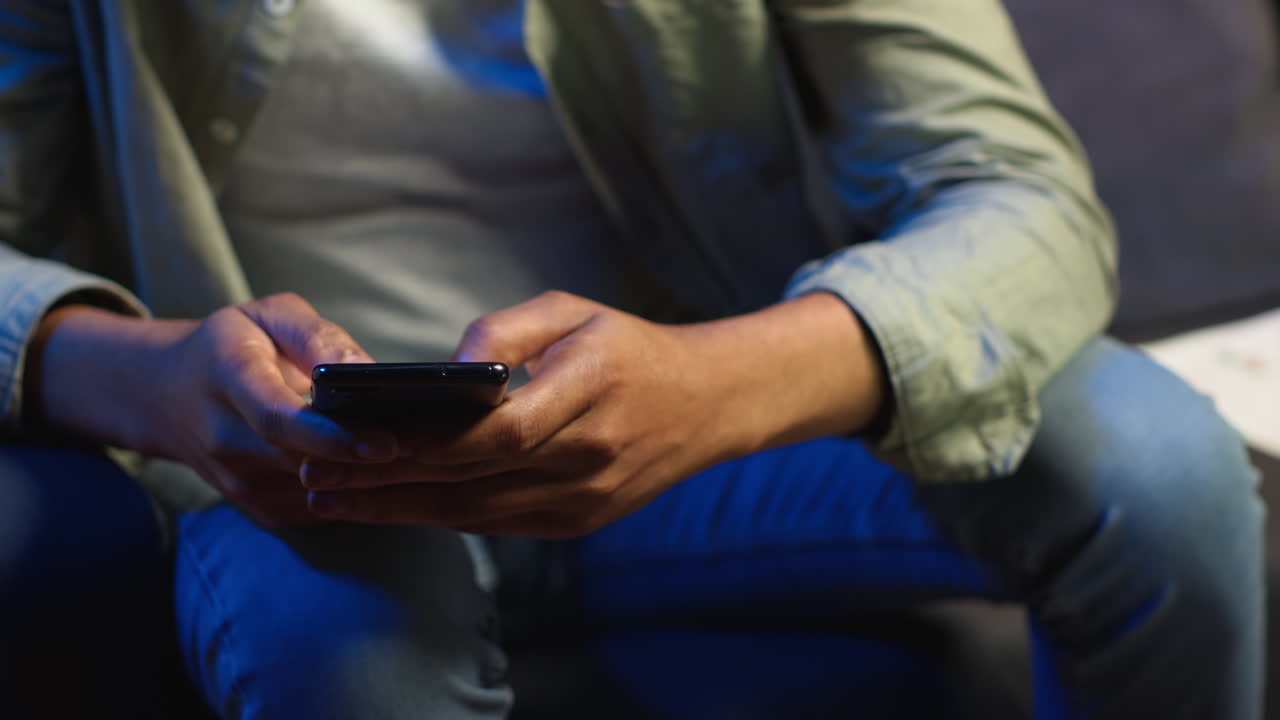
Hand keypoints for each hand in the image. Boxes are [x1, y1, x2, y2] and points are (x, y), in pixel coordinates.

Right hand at [31, 293, 397, 527]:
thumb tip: (365, 372)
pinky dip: (353, 492)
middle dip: (364, 462)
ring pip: (315, 490)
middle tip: (426, 451)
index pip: (278, 419)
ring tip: (415, 458)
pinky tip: (383, 471)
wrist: (167, 396)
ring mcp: (237, 482)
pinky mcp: (256, 508)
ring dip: (364, 479)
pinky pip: (317, 507)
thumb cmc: (232, 344)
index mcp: (226, 378)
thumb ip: (317, 337)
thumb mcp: (270, 315)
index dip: (332, 437)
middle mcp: (223, 438)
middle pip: (302, 462)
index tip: (385, 443)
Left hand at [301, 291, 886, 537]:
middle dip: (385, 481)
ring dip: (399, 508)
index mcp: (592, 389)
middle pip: (472, 479)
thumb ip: (507, 330)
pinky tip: (393, 508)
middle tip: (315, 476)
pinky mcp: (580, 521)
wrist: (707, 404)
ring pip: (477, 512)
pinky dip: (440, 518)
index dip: (425, 442)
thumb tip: (447, 367)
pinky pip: (497, 525)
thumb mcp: (575, 310)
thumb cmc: (631, 348)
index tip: (356, 438)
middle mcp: (590, 454)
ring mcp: (586, 498)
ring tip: (334, 498)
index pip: (499, 429)